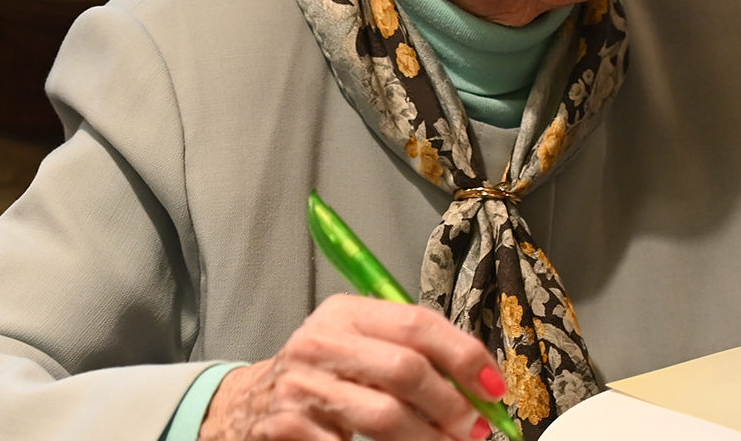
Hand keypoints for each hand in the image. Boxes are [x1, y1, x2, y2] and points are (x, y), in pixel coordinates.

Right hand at [199, 294, 504, 440]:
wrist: (246, 408)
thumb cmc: (321, 378)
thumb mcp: (356, 349)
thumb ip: (408, 355)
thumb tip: (480, 385)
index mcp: (345, 313)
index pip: (416, 324)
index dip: (464, 356)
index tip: (494, 388)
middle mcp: (320, 341)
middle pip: (406, 370)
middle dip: (452, 406)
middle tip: (474, 429)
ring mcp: (301, 385)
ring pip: (385, 416)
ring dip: (428, 440)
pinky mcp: (288, 427)